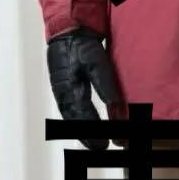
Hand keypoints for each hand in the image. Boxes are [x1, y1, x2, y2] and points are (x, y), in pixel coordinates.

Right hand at [46, 28, 121, 149]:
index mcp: (69, 89)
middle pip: (75, 121)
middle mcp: (62, 93)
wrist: (67, 31)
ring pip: (71, 117)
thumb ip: (106, 88)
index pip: (84, 117)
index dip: (95, 132)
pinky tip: (85, 127)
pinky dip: (78, 120)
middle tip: (101, 148)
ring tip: (94, 143)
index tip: (106, 145)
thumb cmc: (81, 46)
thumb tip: (117, 111)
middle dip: (88, 136)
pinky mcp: (63, 87)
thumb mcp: (97, 64)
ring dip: (82, 131)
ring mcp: (61, 91)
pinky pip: (70, 109)